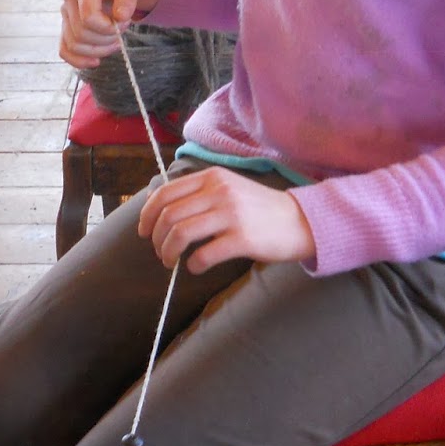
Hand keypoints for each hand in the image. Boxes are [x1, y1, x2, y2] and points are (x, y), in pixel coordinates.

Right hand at [60, 0, 163, 68]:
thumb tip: (120, 17)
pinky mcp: (66, 26)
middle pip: (81, 33)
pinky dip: (79, 60)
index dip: (107, 28)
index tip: (124, 21)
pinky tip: (96, 61)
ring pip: (74, 45)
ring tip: (115, 40)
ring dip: (98, 50)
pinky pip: (65, 50)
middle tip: (122, 28)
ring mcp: (65, 13)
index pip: (88, 17)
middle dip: (106, 39)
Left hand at [137, 167, 314, 271]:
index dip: (147, 215)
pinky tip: (196, 267)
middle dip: (156, 238)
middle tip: (160, 252)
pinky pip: (204, 254)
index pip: (165, 193)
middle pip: (169, 216)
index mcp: (212, 178)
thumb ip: (200, 193)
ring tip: (171, 262)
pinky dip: (193, 265)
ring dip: (168, 252)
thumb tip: (161, 207)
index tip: (144, 231)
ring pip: (181, 234)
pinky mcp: (242, 238)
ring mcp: (231, 214)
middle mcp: (219, 192)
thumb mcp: (229, 187)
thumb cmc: (260, 209)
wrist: (300, 221)